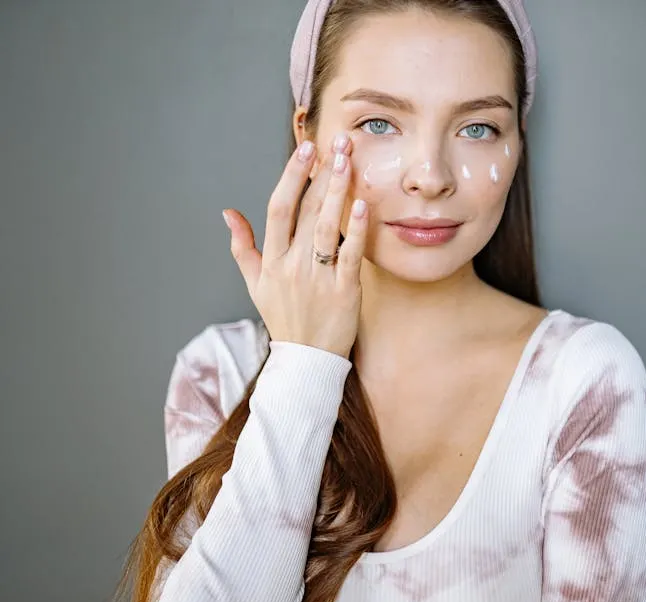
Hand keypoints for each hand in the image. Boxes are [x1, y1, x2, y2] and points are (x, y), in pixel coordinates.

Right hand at [222, 134, 367, 358]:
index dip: (291, 177)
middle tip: (337, 144)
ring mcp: (318, 279)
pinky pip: (350, 256)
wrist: (307, 360)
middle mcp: (292, 266)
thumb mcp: (255, 284)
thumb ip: (242, 246)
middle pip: (306, 212)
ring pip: (328, 229)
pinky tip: (364, 205)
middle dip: (321, 175)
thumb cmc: (284, 318)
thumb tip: (228, 213)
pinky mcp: (345, 292)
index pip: (279, 210)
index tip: (305, 151)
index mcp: (272, 261)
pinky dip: (357, 231)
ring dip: (338, 193)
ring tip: (349, 163)